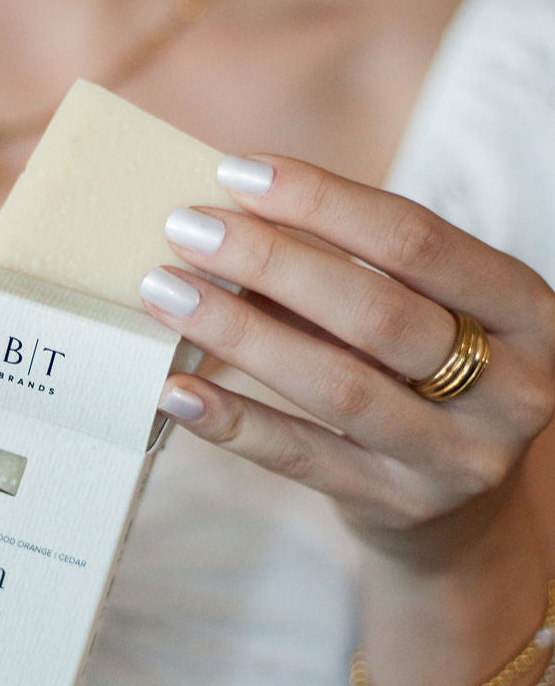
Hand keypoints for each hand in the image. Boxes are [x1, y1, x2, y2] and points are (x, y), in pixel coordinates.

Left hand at [141, 155, 554, 562]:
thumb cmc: (424, 383)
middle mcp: (509, 384)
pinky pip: (301, 457)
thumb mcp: (417, 318)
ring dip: (240, 332)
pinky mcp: (396, 505)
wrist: (460, 510)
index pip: (416, 239)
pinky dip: (233, 421)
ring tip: (166, 293)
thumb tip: (231, 221)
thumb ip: (347, 275)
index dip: (322, 201)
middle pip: (375, 310)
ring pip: (337, 385)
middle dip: (270, 261)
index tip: (236, 174)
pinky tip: (174, 390)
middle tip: (185, 229)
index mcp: (523, 310)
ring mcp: (456, 456)